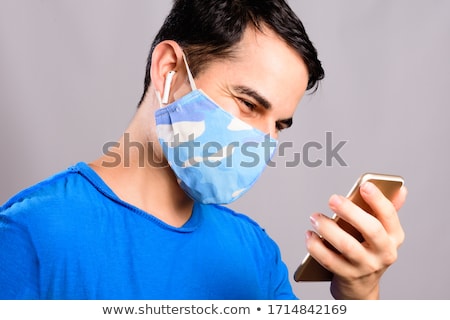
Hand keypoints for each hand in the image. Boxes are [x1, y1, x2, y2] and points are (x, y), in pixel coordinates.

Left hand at [305, 181, 407, 298]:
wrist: (361, 286)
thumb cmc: (369, 251)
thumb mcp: (382, 233)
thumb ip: (387, 211)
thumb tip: (400, 189)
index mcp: (394, 237)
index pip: (389, 215)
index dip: (378, 199)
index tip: (364, 185)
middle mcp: (384, 253)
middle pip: (371, 229)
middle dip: (351, 212)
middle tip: (332, 199)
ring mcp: (365, 266)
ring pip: (347, 246)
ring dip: (328, 228)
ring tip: (315, 217)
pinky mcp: (347, 276)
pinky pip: (329, 260)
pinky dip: (316, 246)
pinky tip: (309, 234)